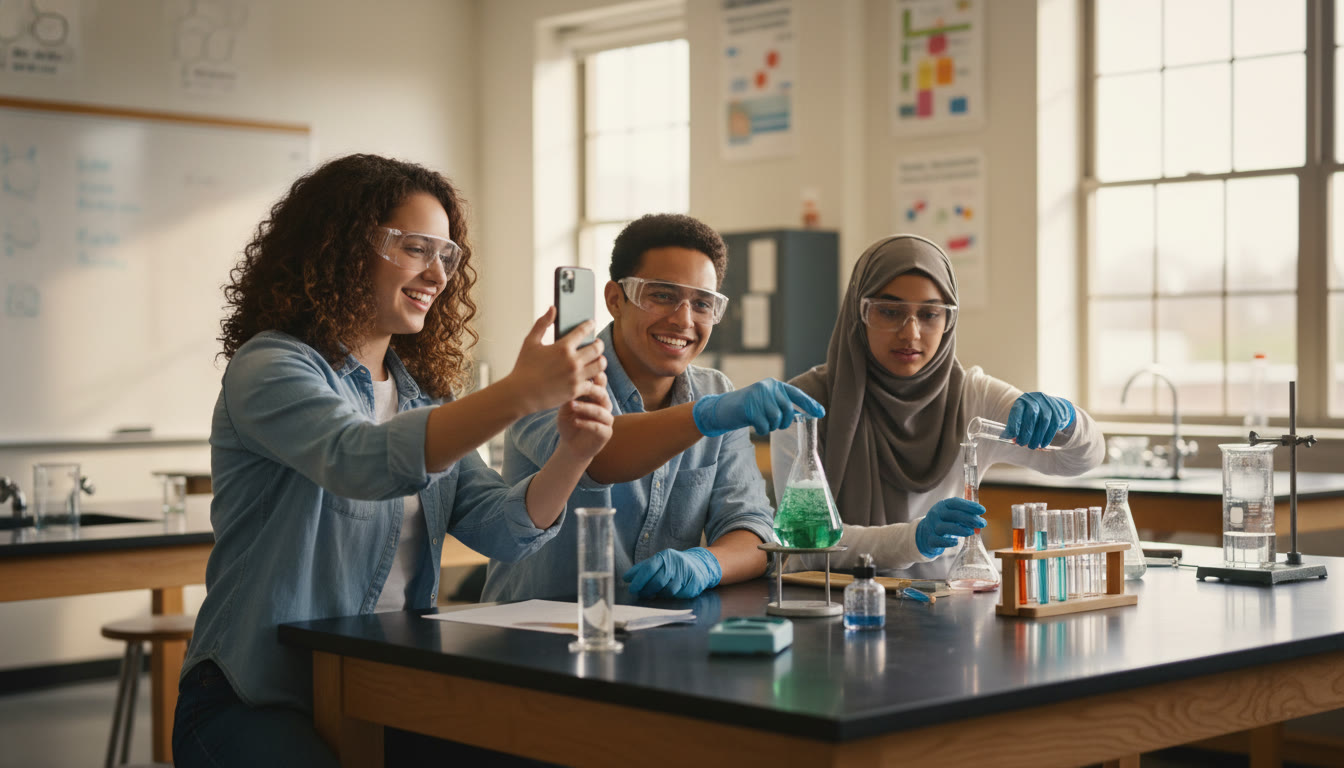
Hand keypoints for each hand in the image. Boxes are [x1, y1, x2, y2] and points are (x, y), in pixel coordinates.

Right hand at [504, 308, 605, 413]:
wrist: (520, 394)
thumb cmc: (523, 367)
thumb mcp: (530, 342)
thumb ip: (542, 324)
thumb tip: (552, 308)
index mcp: (562, 347)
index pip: (584, 330)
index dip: (590, 325)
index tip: (591, 323)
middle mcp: (572, 361)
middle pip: (598, 348)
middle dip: (599, 344)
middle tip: (596, 344)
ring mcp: (576, 377)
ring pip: (600, 365)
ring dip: (600, 361)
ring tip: (597, 360)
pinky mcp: (576, 391)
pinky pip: (595, 383)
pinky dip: (595, 380)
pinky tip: (592, 377)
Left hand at [556, 373, 612, 461]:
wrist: (571, 445)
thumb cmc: (568, 422)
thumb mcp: (567, 406)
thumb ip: (571, 394)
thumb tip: (567, 378)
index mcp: (596, 396)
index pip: (600, 383)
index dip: (596, 376)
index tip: (585, 369)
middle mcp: (604, 406)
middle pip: (603, 395)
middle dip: (592, 390)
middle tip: (578, 387)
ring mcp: (607, 420)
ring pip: (601, 411)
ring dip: (586, 408)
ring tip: (572, 406)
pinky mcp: (606, 433)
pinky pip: (599, 427)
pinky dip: (587, 423)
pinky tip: (575, 421)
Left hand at [622, 547, 721, 598]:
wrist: (700, 564)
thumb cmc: (674, 564)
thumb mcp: (659, 561)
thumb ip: (642, 568)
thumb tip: (626, 578)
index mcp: (665, 556)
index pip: (649, 568)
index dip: (639, 580)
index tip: (632, 589)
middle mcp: (675, 564)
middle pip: (657, 581)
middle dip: (646, 590)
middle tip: (640, 594)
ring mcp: (685, 575)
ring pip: (667, 590)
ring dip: (658, 594)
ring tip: (654, 593)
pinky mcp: (692, 585)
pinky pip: (677, 595)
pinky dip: (670, 596)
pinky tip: (667, 594)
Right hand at [691, 379, 825, 436]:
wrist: (722, 409)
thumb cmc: (748, 408)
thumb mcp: (766, 403)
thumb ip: (781, 405)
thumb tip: (802, 415)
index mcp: (774, 385)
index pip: (796, 394)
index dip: (809, 404)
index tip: (821, 413)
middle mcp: (768, 387)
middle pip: (787, 410)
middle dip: (784, 422)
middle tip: (775, 425)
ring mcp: (758, 396)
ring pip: (776, 418)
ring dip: (771, 426)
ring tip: (762, 423)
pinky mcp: (749, 407)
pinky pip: (765, 425)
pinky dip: (762, 430)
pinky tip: (755, 426)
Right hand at [914, 498, 986, 557]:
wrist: (925, 533)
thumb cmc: (944, 522)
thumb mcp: (952, 515)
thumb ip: (966, 516)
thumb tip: (980, 522)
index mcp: (943, 505)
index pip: (956, 503)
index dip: (970, 506)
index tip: (982, 510)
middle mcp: (936, 514)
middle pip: (953, 514)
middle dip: (969, 518)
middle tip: (982, 523)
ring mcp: (931, 527)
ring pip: (945, 527)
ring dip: (959, 529)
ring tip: (971, 532)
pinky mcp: (930, 539)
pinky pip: (938, 540)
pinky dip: (947, 542)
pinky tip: (956, 542)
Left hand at [1002, 392, 1075, 449]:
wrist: (1054, 406)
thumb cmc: (1033, 415)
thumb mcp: (1022, 417)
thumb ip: (1016, 427)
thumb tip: (1011, 440)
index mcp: (1023, 400)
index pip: (1017, 410)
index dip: (1013, 424)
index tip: (1011, 436)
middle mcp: (1036, 399)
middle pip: (1031, 415)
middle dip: (1026, 432)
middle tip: (1021, 444)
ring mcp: (1048, 404)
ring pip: (1043, 421)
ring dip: (1037, 437)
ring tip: (1032, 446)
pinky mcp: (1058, 412)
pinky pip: (1053, 425)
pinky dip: (1047, 437)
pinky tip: (1043, 444)